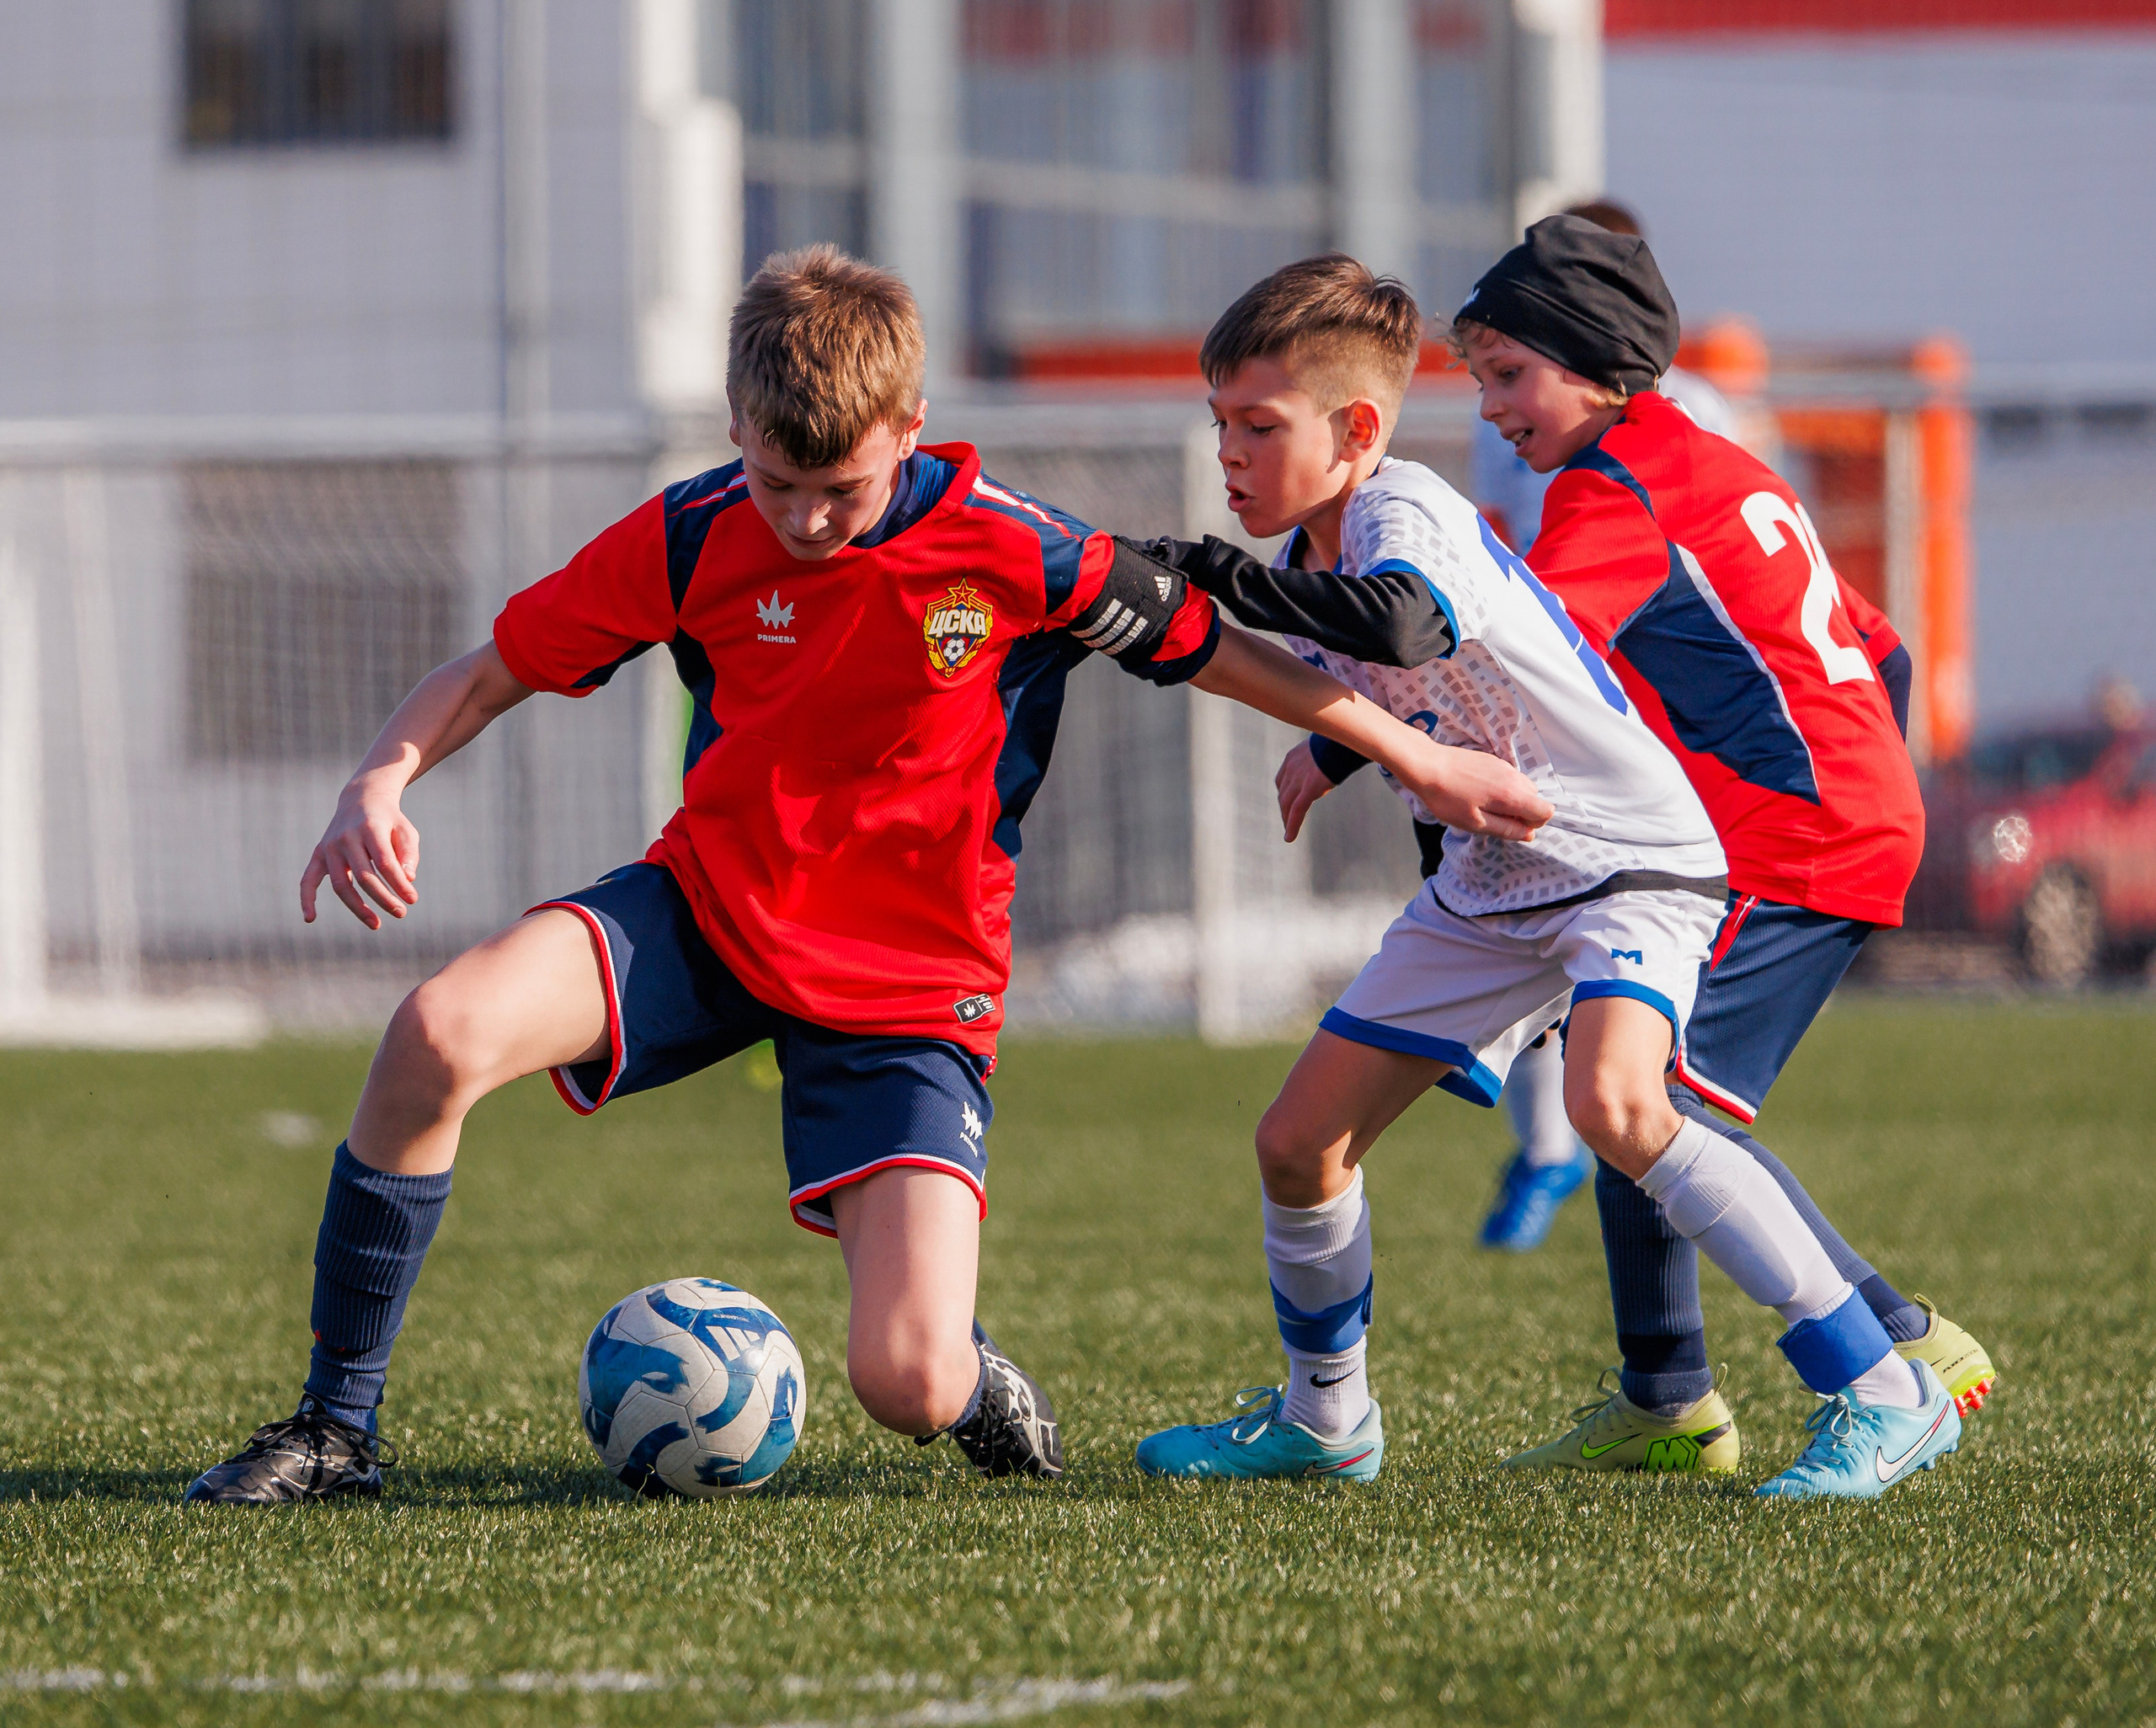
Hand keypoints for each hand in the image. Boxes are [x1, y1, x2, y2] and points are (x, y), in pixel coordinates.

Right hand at [301, 771, 419, 928]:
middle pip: (364, 877)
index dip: (398, 884)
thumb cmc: (390, 821)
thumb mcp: (406, 831)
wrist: (361, 799)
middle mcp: (346, 838)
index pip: (384, 863)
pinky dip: (307, 898)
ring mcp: (329, 847)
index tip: (412, 899)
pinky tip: (310, 918)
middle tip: (401, 913)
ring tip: (376, 924)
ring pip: (340, 884)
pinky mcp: (319, 854)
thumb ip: (409, 855)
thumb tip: (408, 880)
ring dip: (358, 907)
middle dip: (384, 898)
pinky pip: (308, 879)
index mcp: (370, 829)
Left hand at [1276, 741, 1334, 842]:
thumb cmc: (1341, 742)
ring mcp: (1298, 779)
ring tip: (1288, 832)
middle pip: (1283, 793)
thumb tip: (1332, 759)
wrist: (1345, 741)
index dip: (1284, 792)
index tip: (1287, 801)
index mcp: (1293, 757)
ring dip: (1286, 819)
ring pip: (1287, 804)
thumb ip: (1321, 757)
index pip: (1282, 779)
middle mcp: (1291, 768)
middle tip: (1287, 820)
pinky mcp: (1308, 789)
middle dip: (1284, 808)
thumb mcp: (1324, 749)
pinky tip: (1289, 837)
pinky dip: (1292, 825)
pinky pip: (1296, 811)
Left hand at [1390, 736, 1552, 841]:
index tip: (1511, 826)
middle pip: (1535, 799)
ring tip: (1483, 805)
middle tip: (1492, 818)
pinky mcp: (1493, 760)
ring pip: (1522, 788)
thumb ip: (1506, 829)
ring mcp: (1504, 766)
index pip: (1546, 811)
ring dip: (1511, 800)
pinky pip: (1508, 778)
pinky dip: (1501, 788)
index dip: (1533, 824)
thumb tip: (1528, 835)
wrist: (1428, 765)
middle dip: (1521, 812)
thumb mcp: (1475, 823)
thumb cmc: (1448, 798)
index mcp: (1512, 795)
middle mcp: (1513, 777)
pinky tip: (1477, 791)